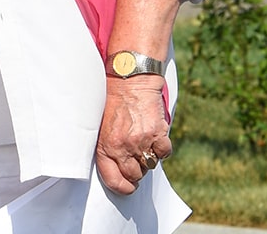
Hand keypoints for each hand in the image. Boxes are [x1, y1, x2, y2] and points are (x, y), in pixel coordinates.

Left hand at [94, 74, 171, 195]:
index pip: (113, 180)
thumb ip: (106, 146)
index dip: (122, 187)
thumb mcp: (101, 124)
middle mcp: (123, 147)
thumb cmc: (113, 99)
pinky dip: (163, 149)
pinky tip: (156, 139)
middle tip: (136, 160)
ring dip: (148, 159)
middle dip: (136, 171)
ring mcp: (141, 141)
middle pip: (134, 174)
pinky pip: (165, 153)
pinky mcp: (158, 133)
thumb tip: (115, 167)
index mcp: (105, 146)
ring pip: (149, 166)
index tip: (127, 187)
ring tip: (144, 145)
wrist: (130, 78)